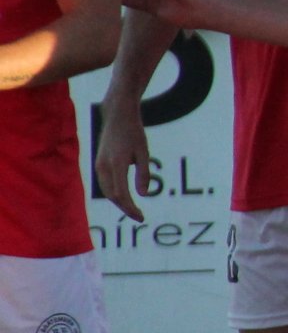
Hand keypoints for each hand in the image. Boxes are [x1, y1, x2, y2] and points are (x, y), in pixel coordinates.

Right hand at [94, 103, 152, 222]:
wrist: (117, 116)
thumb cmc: (134, 132)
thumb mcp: (144, 152)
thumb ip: (143, 173)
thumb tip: (143, 195)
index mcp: (116, 164)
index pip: (122, 194)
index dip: (131, 208)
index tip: (141, 217)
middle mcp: (104, 166)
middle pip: (112, 196)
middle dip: (125, 208)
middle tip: (139, 216)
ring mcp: (99, 165)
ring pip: (107, 191)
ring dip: (119, 202)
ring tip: (133, 209)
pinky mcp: (98, 163)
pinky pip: (105, 184)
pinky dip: (114, 193)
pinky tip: (124, 197)